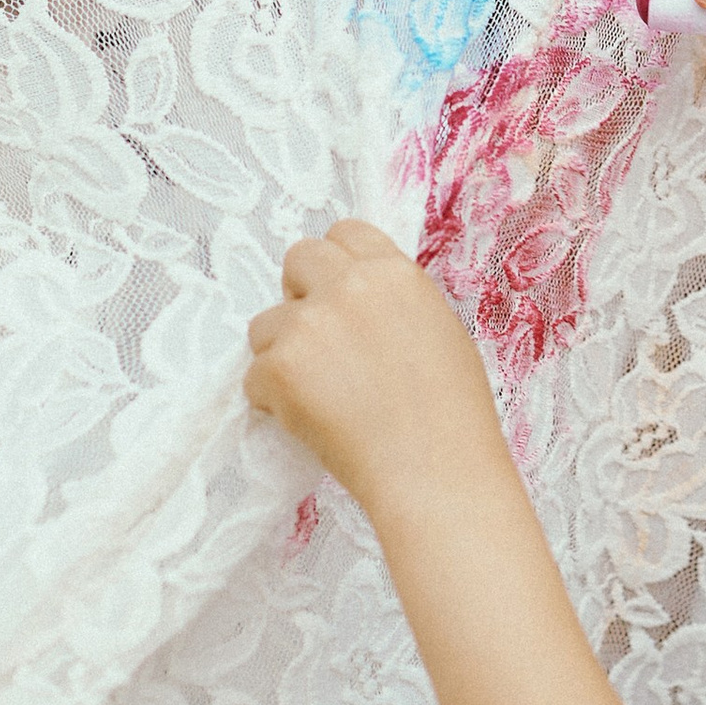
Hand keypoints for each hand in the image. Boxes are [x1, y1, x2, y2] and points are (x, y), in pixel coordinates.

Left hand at [246, 220, 502, 522]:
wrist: (435, 471)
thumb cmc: (451, 414)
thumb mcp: (438, 330)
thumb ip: (392, 302)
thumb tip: (355, 299)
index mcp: (395, 273)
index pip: (345, 233)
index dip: (338, 266)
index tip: (337, 297)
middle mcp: (349, 286)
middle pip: (297, 259)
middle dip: (300, 296)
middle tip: (319, 345)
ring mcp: (310, 324)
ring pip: (265, 323)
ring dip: (282, 355)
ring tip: (319, 397)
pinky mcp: (280, 367)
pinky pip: (254, 376)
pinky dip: (273, 401)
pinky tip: (311, 423)